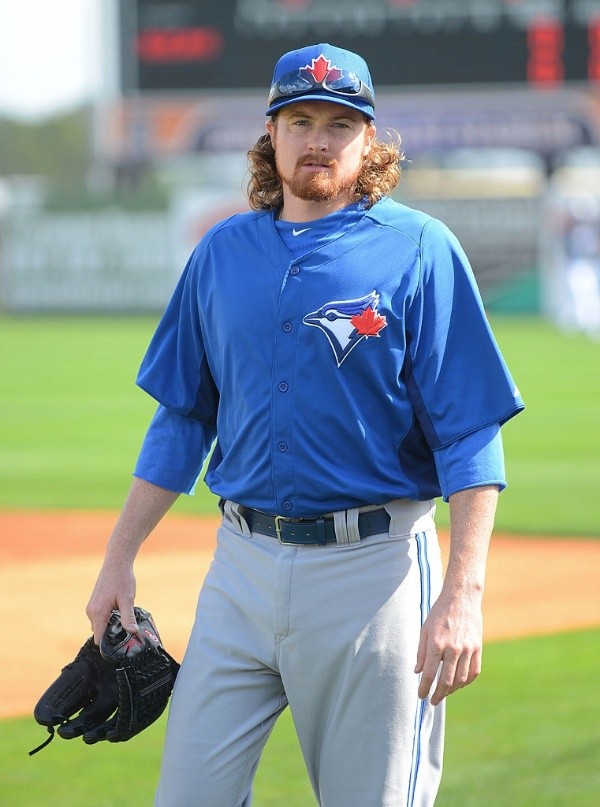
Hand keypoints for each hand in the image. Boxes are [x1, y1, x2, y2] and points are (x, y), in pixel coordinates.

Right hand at [86, 561, 137, 644]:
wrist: (116, 563)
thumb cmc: (122, 580)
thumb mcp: (127, 600)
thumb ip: (128, 617)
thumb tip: (133, 632)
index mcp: (98, 613)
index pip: (99, 639)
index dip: (109, 646)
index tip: (121, 647)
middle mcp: (91, 612)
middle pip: (100, 633)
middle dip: (112, 635)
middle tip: (127, 632)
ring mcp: (92, 607)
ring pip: (101, 625)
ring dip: (111, 625)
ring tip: (125, 619)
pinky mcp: (94, 603)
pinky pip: (100, 617)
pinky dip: (109, 618)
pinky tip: (120, 611)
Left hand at [414, 587, 482, 705]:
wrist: (461, 598)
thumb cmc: (440, 613)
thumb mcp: (425, 629)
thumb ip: (421, 652)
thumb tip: (418, 671)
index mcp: (437, 644)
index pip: (430, 673)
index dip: (425, 688)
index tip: (421, 696)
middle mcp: (453, 649)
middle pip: (446, 681)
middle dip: (438, 694)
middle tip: (432, 701)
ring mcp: (468, 649)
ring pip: (461, 679)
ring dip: (452, 690)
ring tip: (444, 693)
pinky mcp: (478, 648)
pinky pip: (474, 671)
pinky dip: (467, 681)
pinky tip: (459, 684)